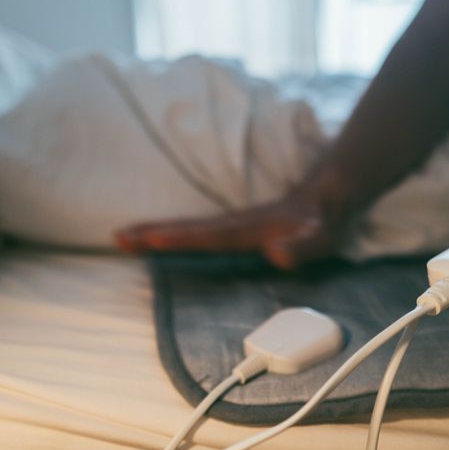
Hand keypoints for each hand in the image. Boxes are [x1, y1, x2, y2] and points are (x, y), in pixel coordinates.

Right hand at [114, 187, 349, 269]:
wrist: (330, 195)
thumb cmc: (325, 220)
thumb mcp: (322, 236)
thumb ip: (303, 245)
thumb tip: (278, 254)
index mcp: (249, 228)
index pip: (207, 234)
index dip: (178, 237)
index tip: (149, 238)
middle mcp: (235, 224)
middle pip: (186, 228)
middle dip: (150, 232)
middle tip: (118, 238)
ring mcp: (232, 225)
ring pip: (187, 228)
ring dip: (154, 231)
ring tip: (124, 238)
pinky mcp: (234, 229)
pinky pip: (195, 232)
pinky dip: (170, 233)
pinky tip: (156, 240)